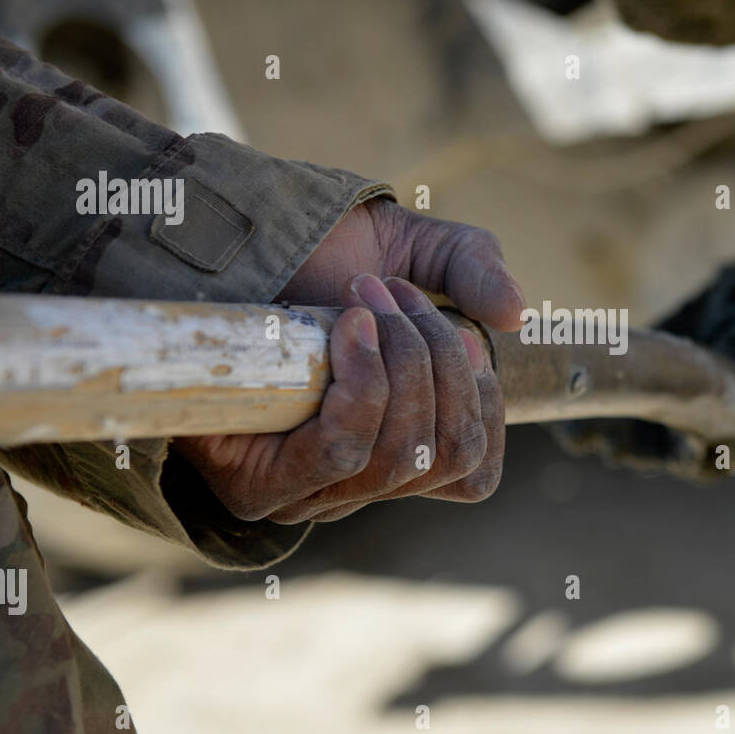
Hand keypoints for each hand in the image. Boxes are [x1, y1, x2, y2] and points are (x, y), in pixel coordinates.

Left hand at [173, 196, 524, 522]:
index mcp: (400, 445)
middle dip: (439, 361)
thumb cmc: (314, 252)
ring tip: (364, 297)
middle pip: (448, 456)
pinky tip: (349, 329)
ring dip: (401, 361)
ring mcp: (312, 492)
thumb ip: (474, 270)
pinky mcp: (261, 487)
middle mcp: (360, 483)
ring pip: (404, 455)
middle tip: (392, 291)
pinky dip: (363, 382)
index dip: (486, 409)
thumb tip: (516, 317)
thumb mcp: (414, 247)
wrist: (219, 241)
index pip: (472, 474)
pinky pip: (346, 450)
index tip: (465, 341)